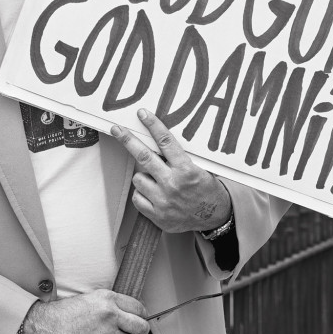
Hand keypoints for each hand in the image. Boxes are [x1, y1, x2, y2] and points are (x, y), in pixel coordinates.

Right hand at [23, 290, 149, 333]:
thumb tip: (132, 314)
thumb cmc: (65, 312)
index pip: (139, 308)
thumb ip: (112, 303)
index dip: (141, 316)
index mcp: (108, 299)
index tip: (138, 320)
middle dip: (141, 332)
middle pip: (142, 327)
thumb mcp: (91, 298)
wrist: (45, 326)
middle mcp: (109, 315)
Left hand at [111, 108, 231, 233]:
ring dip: (142, 175)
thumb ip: (179, 159)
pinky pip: (137, 198)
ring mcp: (163, 200)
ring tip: (155, 179)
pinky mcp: (157, 215)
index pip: (166, 142)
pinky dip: (141, 193)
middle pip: (144, 157)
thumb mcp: (200, 170)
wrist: (215, 218)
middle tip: (117, 129)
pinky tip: (152, 193)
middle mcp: (173, 184)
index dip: (153, 125)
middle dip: (128, 140)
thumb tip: (158, 143)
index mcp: (186, 170)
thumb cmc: (207, 191)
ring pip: (138, 178)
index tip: (142, 114)